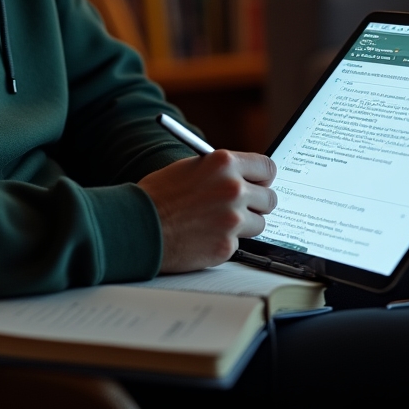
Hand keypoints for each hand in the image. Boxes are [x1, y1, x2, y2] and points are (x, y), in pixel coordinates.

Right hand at [138, 150, 276, 272]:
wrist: (138, 225)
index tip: (260, 183)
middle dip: (257, 203)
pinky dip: (224, 242)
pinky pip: (239, 244)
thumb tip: (244, 177)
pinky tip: (203, 236)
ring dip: (244, 225)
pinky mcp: (227, 246)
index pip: (267, 167)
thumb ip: (221, 170)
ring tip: (216, 222)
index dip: (264, 177)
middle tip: (242, 206)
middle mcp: (233, 188)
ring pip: (259, 224)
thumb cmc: (159, 195)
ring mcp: (232, 219)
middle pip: (270, 198)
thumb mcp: (191, 168)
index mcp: (224, 162)